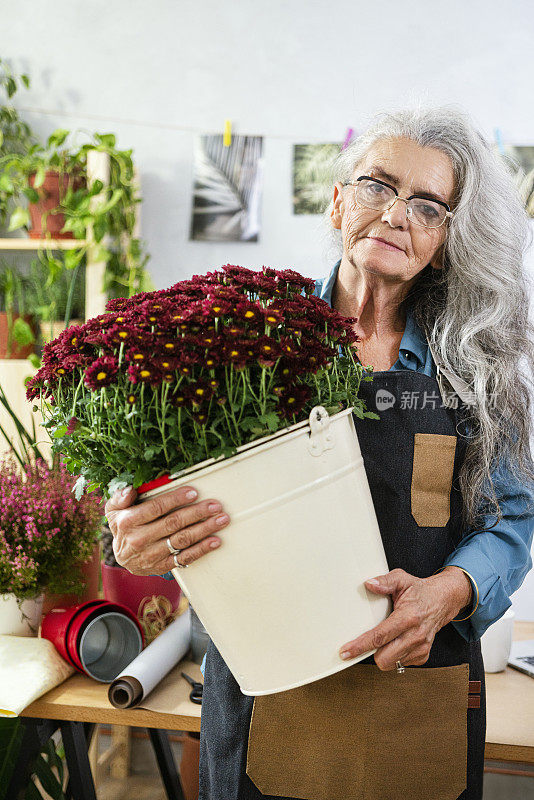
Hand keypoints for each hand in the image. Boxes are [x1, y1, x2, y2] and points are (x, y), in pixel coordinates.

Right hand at [104, 485, 229, 574]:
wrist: (123, 558)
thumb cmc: (123, 527)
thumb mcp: (114, 510)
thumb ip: (120, 497)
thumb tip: (130, 489)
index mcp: (128, 522)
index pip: (155, 508)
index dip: (175, 500)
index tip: (193, 492)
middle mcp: (139, 539)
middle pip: (172, 524)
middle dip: (196, 513)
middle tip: (214, 505)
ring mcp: (151, 555)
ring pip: (181, 540)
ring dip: (204, 529)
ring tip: (221, 519)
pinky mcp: (162, 566)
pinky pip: (184, 557)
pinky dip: (202, 550)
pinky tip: (215, 541)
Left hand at [338, 567, 472, 670]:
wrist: (443, 600)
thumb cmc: (419, 590)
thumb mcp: (401, 579)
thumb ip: (385, 582)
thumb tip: (368, 584)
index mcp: (408, 617)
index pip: (380, 636)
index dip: (360, 646)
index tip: (345, 652)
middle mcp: (416, 635)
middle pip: (384, 658)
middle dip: (371, 653)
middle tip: (364, 642)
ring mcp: (421, 647)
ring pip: (392, 663)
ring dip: (383, 654)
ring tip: (384, 638)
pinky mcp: (423, 655)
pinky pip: (401, 663)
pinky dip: (394, 655)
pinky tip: (396, 641)